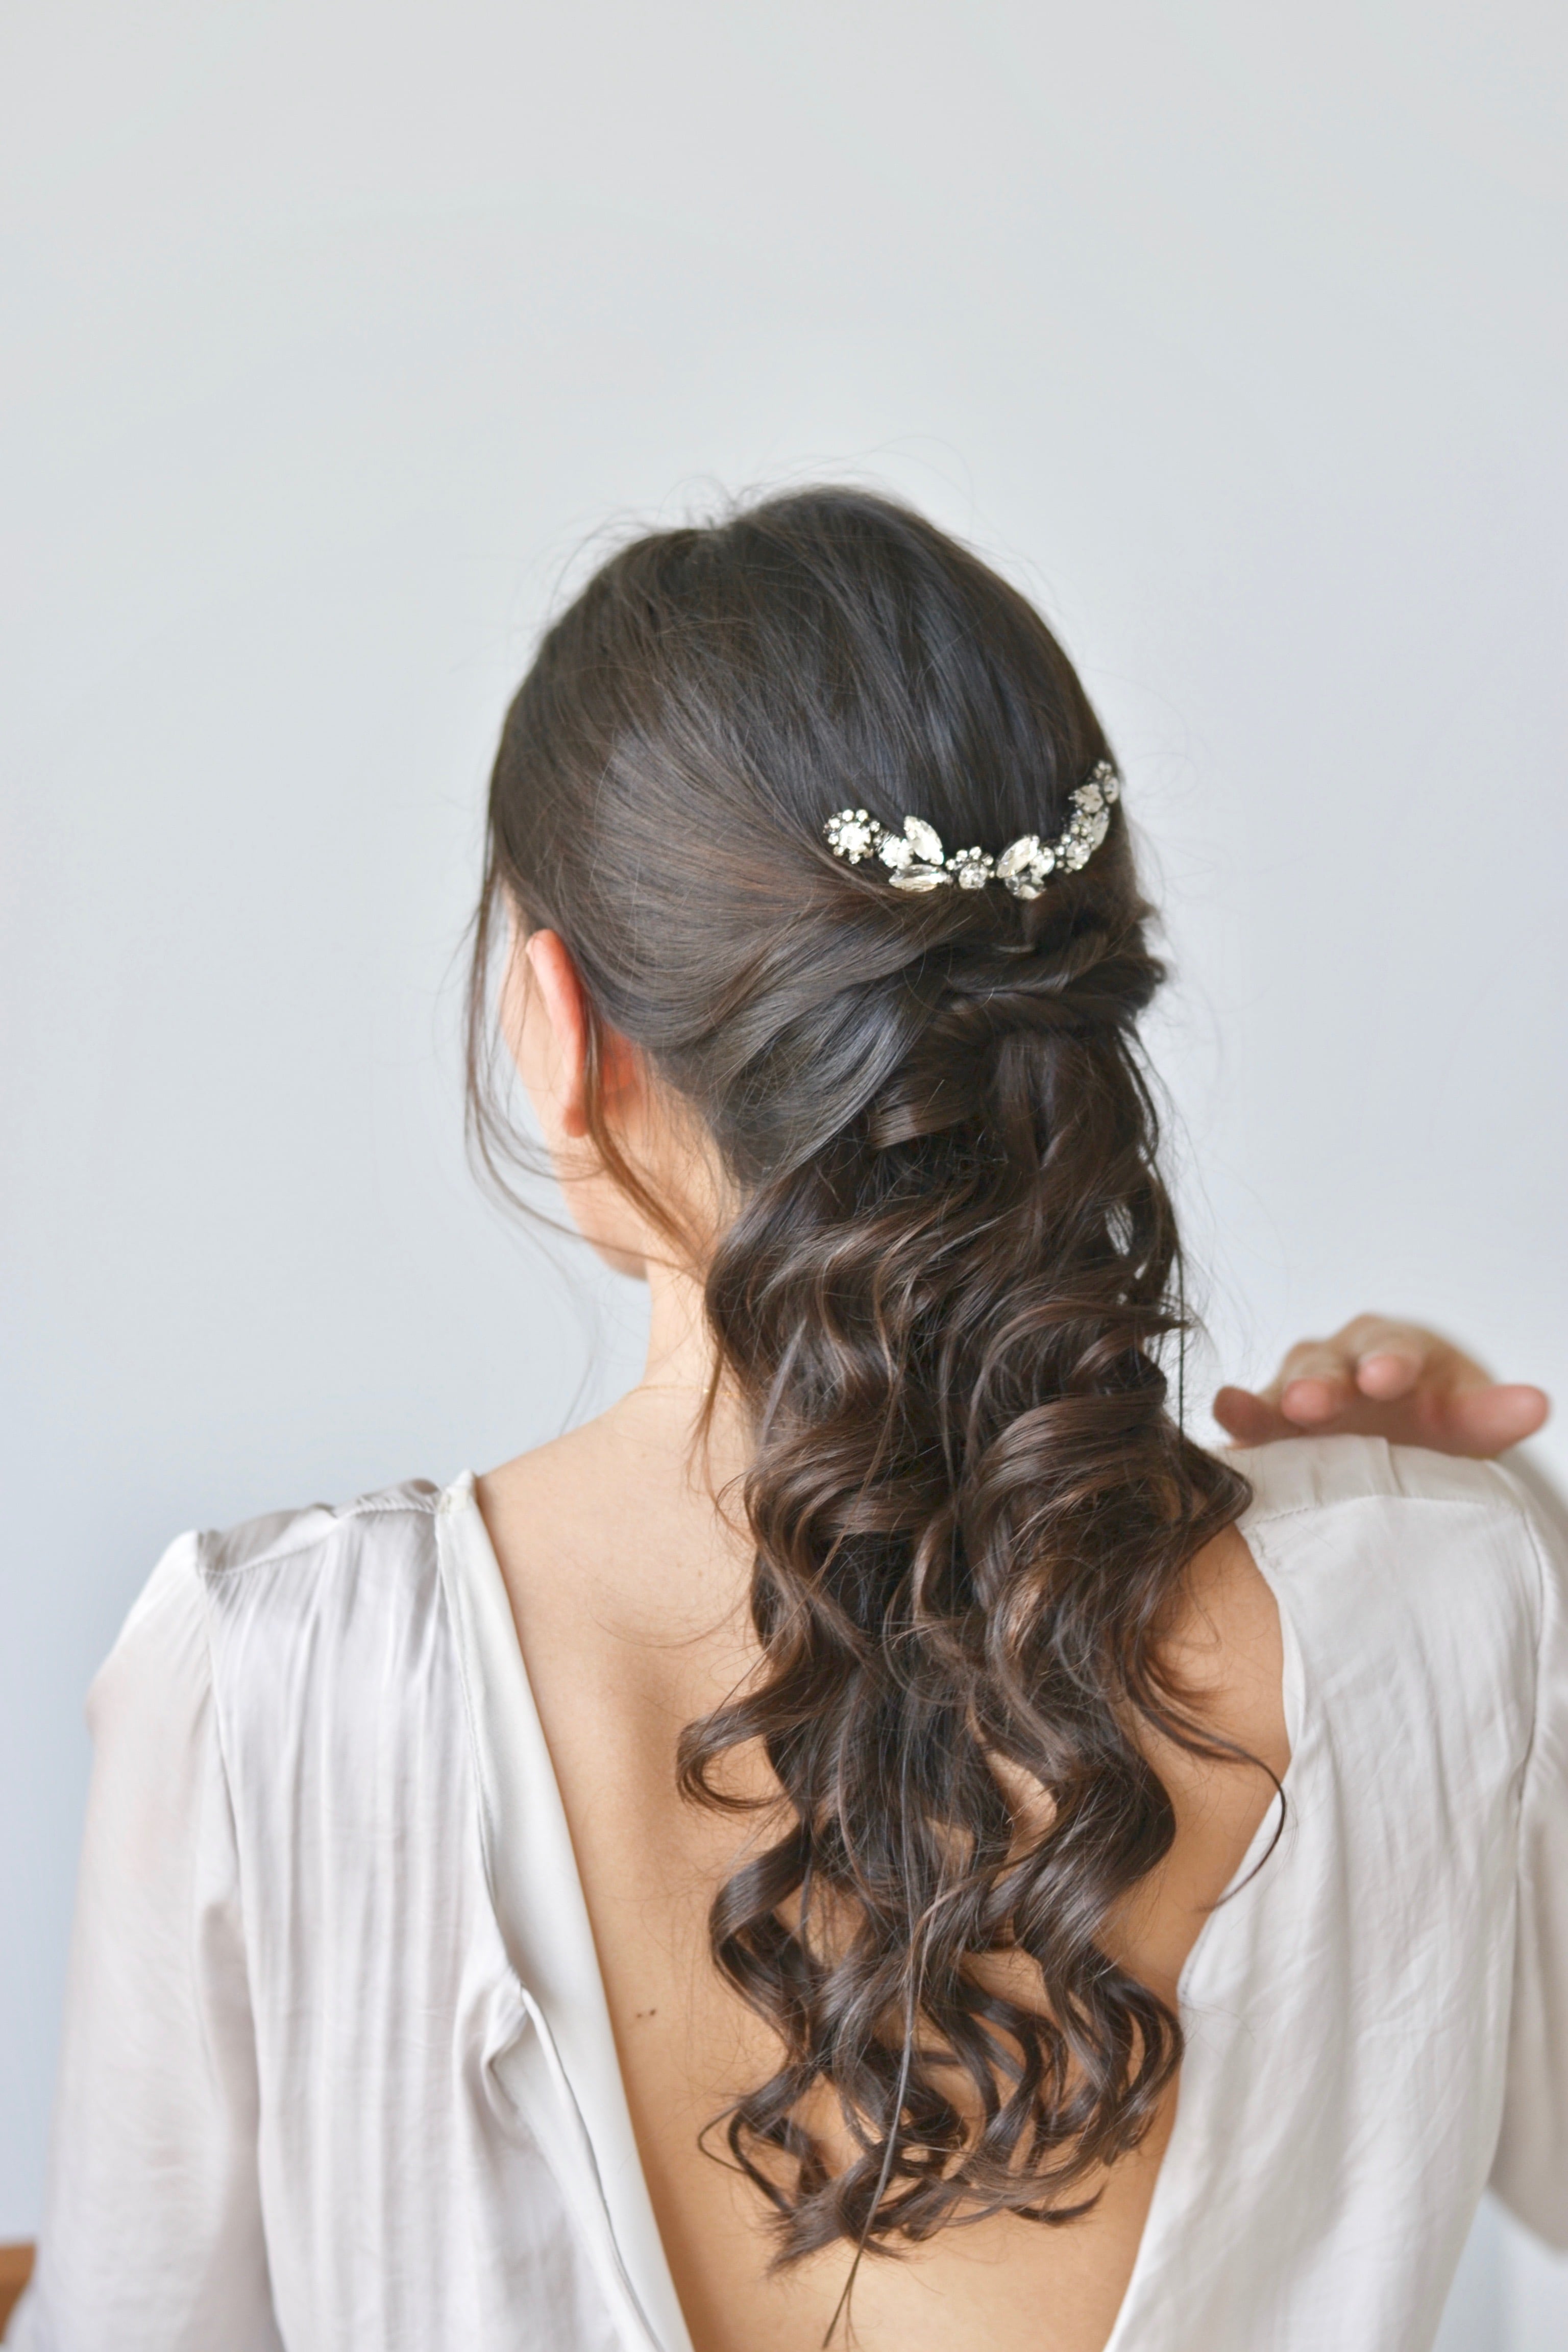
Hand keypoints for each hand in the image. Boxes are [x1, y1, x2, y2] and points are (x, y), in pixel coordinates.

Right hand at [1213, 1315, 1549, 1460]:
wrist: (1395, 1444)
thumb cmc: (1433, 1425)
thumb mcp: (1468, 1421)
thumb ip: (1493, 1415)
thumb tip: (1535, 1404)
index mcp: (1398, 1350)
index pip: (1395, 1348)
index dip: (1390, 1361)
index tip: (1388, 1378)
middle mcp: (1344, 1360)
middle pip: (1330, 1362)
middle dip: (1322, 1381)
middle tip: (1316, 1402)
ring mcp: (1301, 1389)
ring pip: (1285, 1382)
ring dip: (1272, 1399)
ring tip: (1249, 1412)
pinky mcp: (1270, 1425)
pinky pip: (1251, 1413)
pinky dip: (1237, 1411)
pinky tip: (1223, 1414)